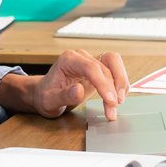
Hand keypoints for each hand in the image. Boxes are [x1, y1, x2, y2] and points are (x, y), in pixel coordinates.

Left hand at [8, 50, 128, 121]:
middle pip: (105, 68)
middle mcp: (81, 57)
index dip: (104, 84)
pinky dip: (120, 84)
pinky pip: (114, 70)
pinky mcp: (97, 69)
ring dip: (120, 83)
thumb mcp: (50, 101)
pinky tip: (118, 98)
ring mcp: (90, 61)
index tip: (111, 101)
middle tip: (113, 109)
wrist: (45, 94)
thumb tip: (79, 90)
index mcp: (68, 60)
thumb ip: (64, 96)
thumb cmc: (45, 96)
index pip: (92, 68)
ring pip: (114, 64)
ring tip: (118, 103)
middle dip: (112, 90)